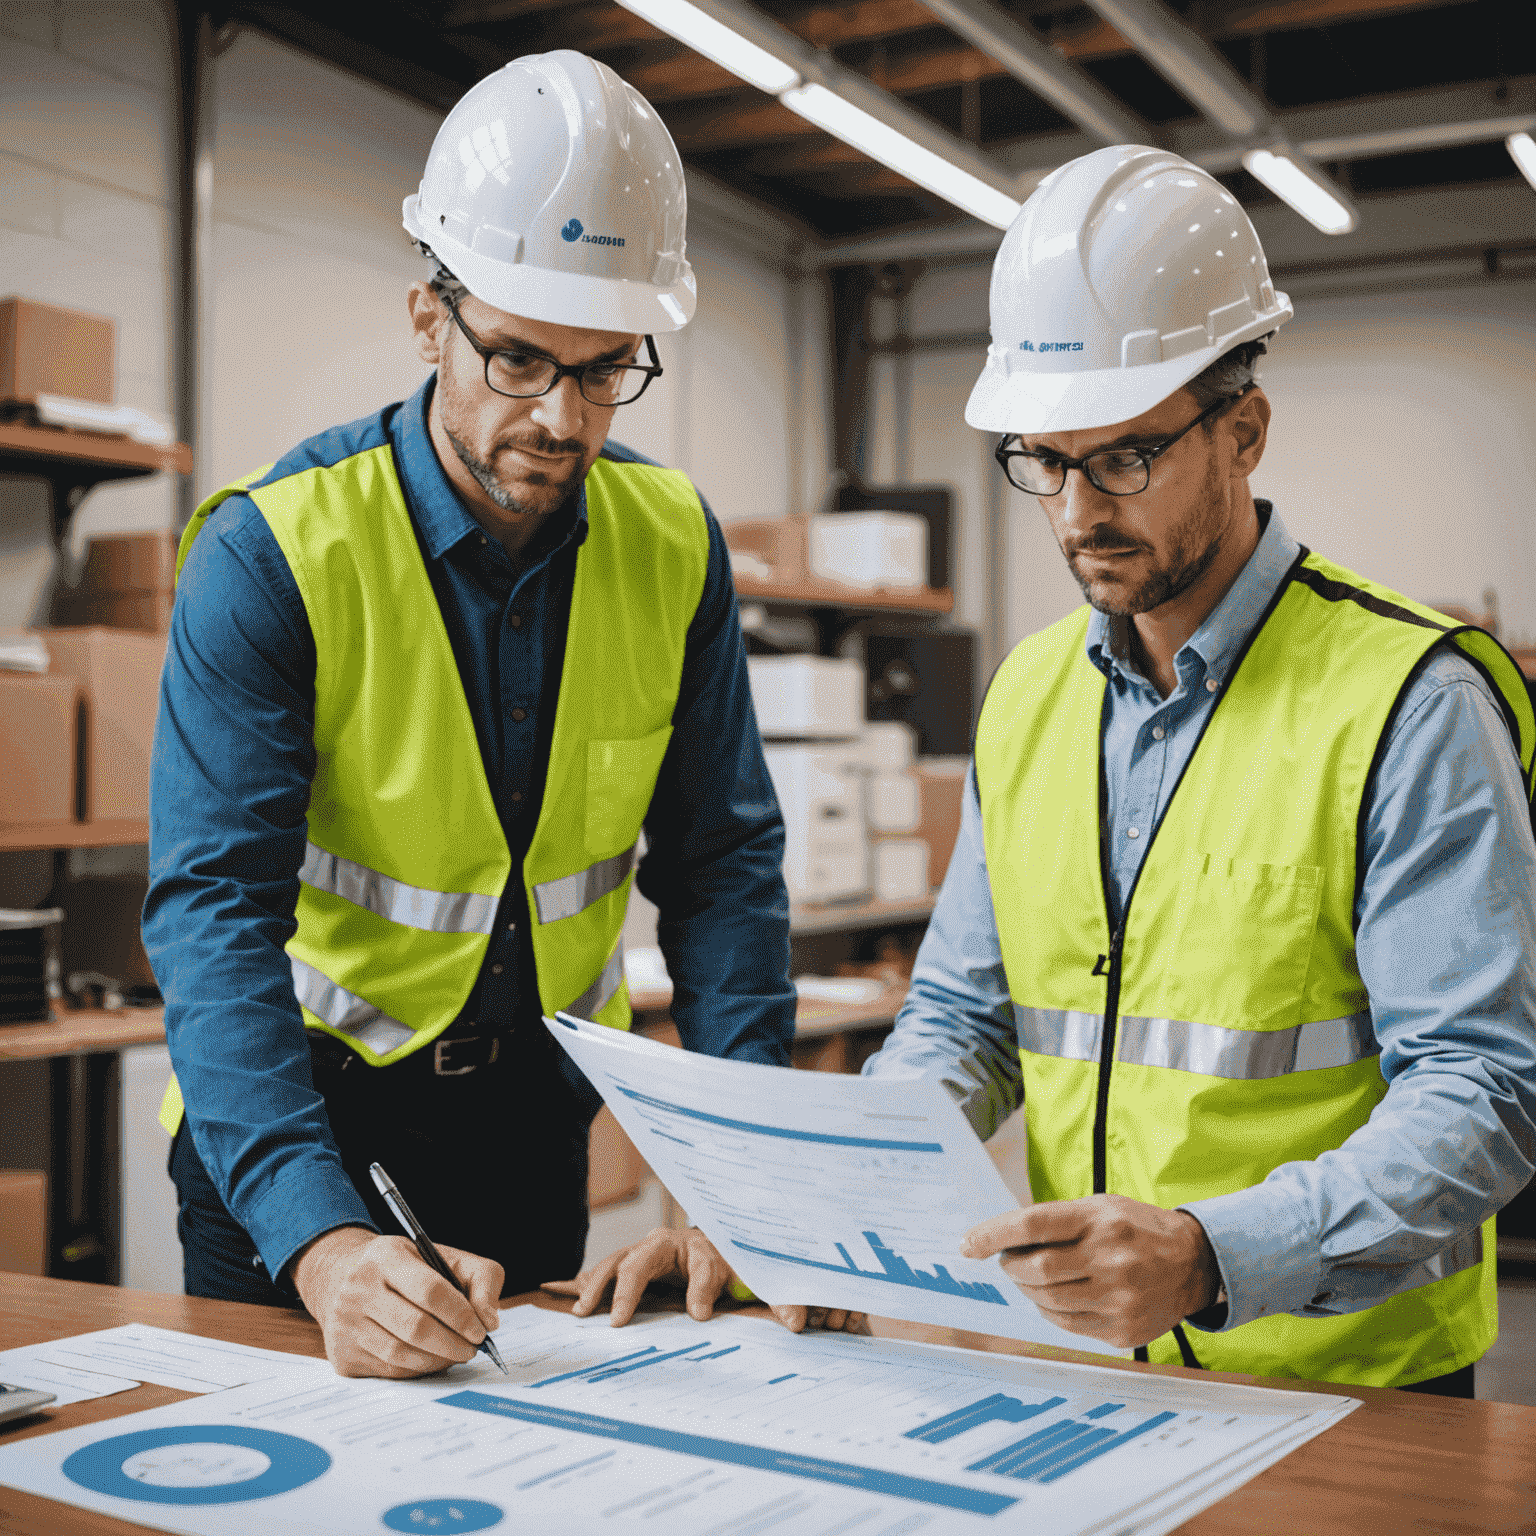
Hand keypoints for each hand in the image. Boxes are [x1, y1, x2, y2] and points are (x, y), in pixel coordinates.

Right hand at [291, 1226, 503, 1377]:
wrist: (339, 1278)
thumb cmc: (403, 1268)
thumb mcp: (442, 1255)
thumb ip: (480, 1277)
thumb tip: (489, 1320)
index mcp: (386, 1256)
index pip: (430, 1290)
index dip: (460, 1314)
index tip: (481, 1330)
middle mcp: (358, 1289)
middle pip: (416, 1327)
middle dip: (453, 1343)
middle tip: (473, 1348)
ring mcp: (346, 1324)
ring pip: (401, 1354)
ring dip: (437, 1360)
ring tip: (456, 1354)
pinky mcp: (343, 1356)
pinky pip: (389, 1372)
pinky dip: (417, 1370)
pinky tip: (431, 1359)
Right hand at [541, 1227, 868, 1335]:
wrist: (720, 1237)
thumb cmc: (738, 1260)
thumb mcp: (760, 1277)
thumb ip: (780, 1297)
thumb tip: (798, 1322)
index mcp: (707, 1247)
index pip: (703, 1265)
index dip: (702, 1289)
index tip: (700, 1315)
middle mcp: (671, 1244)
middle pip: (646, 1259)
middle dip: (631, 1287)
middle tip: (619, 1320)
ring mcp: (647, 1251)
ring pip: (618, 1262)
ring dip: (599, 1284)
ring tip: (584, 1312)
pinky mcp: (632, 1263)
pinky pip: (606, 1271)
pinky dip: (586, 1283)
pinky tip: (567, 1298)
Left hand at [961, 1195, 1218, 1350]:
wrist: (1194, 1263)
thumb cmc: (1136, 1229)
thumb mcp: (1101, 1207)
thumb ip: (1055, 1221)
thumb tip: (1001, 1241)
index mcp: (1101, 1219)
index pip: (1033, 1224)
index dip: (994, 1234)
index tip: (968, 1244)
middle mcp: (1111, 1258)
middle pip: (1035, 1269)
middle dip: (1012, 1267)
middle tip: (1010, 1261)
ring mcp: (1119, 1298)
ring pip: (1047, 1301)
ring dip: (1028, 1290)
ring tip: (1034, 1277)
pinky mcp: (1123, 1329)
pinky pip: (1067, 1325)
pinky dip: (1051, 1310)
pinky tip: (1057, 1297)